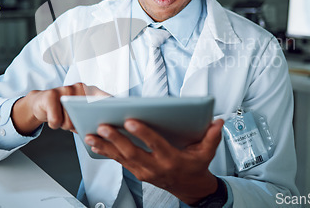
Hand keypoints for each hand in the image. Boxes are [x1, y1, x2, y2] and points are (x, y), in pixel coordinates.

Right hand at [12, 83, 108, 134]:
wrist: (40, 103)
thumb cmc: (65, 111)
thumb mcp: (81, 113)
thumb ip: (94, 117)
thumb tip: (107, 131)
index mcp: (92, 91)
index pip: (106, 99)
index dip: (113, 108)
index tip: (119, 118)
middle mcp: (81, 87)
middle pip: (87, 115)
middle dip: (80, 125)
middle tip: (75, 124)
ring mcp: (65, 89)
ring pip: (71, 120)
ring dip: (66, 125)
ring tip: (63, 118)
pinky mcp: (50, 95)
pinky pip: (56, 120)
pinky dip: (55, 124)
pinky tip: (54, 119)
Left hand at [84, 118, 224, 204]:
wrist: (189, 188)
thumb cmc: (195, 167)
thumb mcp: (207, 153)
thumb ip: (212, 136)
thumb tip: (218, 121)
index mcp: (171, 159)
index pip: (155, 145)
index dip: (143, 133)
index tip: (131, 120)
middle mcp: (154, 167)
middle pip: (132, 152)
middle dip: (116, 139)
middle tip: (103, 126)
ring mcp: (143, 171)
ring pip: (121, 158)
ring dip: (105, 146)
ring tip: (91, 135)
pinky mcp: (136, 171)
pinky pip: (118, 161)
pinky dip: (105, 151)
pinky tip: (94, 142)